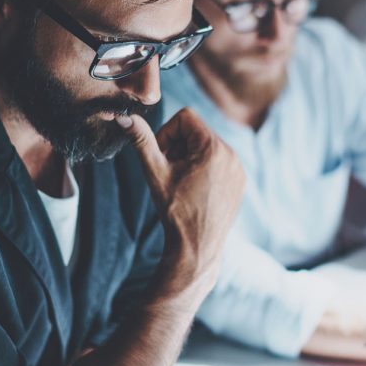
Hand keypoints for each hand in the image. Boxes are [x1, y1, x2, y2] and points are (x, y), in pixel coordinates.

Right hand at [120, 109, 244, 300]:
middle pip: (196, 131)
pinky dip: (203, 168)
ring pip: (207, 146)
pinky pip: (219, 161)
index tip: (162, 156)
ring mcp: (238, 168)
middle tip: (170, 171)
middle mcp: (231, 154)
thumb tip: (125, 117)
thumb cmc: (175, 211)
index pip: (185, 117)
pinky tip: (195, 190)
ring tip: (182, 182)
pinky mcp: (240, 181)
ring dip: (190, 157)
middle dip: (178, 146)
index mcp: (213, 147)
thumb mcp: (155, 172)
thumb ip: (141, 140)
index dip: (167, 133)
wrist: (197, 247)